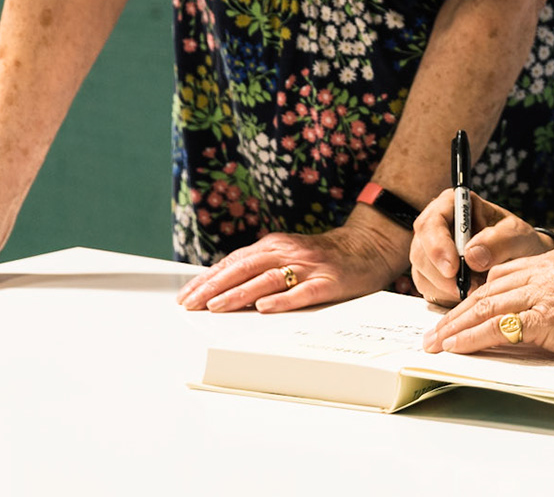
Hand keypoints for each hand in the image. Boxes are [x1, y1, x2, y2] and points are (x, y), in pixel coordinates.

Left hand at [176, 209, 409, 312]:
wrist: (368, 246)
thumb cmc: (323, 258)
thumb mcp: (288, 255)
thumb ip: (261, 268)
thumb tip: (224, 290)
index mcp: (274, 245)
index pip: (233, 262)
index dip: (208, 279)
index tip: (185, 296)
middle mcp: (287, 252)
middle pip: (244, 268)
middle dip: (214, 287)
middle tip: (191, 305)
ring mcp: (308, 266)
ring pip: (267, 279)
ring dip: (240, 293)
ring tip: (217, 306)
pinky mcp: (329, 281)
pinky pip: (303, 291)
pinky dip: (283, 299)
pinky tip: (265, 308)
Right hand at [409, 189, 551, 304]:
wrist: (522, 262)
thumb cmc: (518, 243)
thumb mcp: (518, 236)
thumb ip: (500, 240)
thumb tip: (471, 255)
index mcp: (455, 205)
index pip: (432, 222)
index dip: (437, 245)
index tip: (453, 268)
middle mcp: (438, 226)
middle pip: (421, 250)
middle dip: (442, 274)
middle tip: (467, 287)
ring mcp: (431, 251)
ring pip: (422, 271)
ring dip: (446, 287)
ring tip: (476, 287)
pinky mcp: (431, 273)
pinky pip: (428, 288)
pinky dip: (446, 295)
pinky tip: (467, 292)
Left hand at [421, 249, 553, 363]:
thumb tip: (534, 323)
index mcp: (553, 262)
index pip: (502, 276)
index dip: (475, 295)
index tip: (458, 312)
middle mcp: (544, 272)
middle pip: (486, 290)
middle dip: (455, 313)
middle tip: (433, 331)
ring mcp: (544, 293)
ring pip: (486, 307)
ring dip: (455, 327)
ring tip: (435, 344)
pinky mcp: (548, 318)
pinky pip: (499, 327)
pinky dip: (472, 338)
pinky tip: (456, 347)